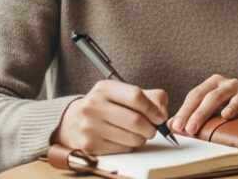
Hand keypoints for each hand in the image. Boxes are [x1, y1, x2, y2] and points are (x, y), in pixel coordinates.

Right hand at [51, 80, 168, 153]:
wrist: (75, 121)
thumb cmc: (107, 106)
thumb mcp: (125, 93)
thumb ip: (151, 97)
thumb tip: (162, 113)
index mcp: (104, 88)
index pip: (136, 96)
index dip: (153, 109)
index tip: (160, 117)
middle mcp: (93, 105)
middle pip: (135, 120)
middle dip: (151, 128)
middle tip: (152, 129)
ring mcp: (89, 126)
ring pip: (132, 138)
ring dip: (142, 138)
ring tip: (138, 134)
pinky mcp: (89, 145)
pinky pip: (123, 149)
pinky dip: (130, 146)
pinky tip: (124, 139)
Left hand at [168, 74, 237, 135]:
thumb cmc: (227, 105)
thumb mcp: (208, 106)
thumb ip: (191, 113)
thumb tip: (171, 125)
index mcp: (213, 83)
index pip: (196, 95)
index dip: (186, 110)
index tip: (177, 126)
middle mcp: (229, 84)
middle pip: (213, 97)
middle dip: (201, 113)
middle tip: (191, 128)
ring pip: (237, 98)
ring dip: (231, 107)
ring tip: (224, 116)